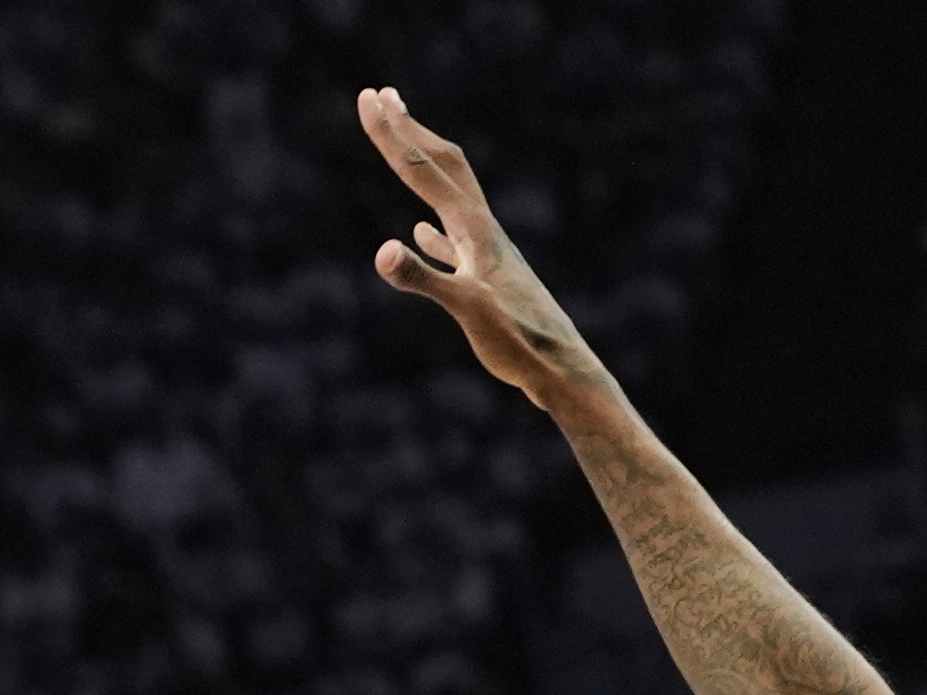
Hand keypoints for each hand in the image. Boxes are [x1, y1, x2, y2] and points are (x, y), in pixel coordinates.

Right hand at [359, 87, 603, 409]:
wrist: (559, 367)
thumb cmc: (517, 340)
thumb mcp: (466, 309)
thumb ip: (423, 278)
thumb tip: (382, 250)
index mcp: (474, 228)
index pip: (423, 170)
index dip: (392, 134)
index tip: (368, 98)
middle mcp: (481, 229)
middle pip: (442, 164)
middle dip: (409, 129)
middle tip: (381, 96)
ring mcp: (484, 252)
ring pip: (448, 195)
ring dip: (422, 166)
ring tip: (404, 145)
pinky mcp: (485, 279)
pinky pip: (452, 240)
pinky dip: (432, 227)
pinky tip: (420, 230)